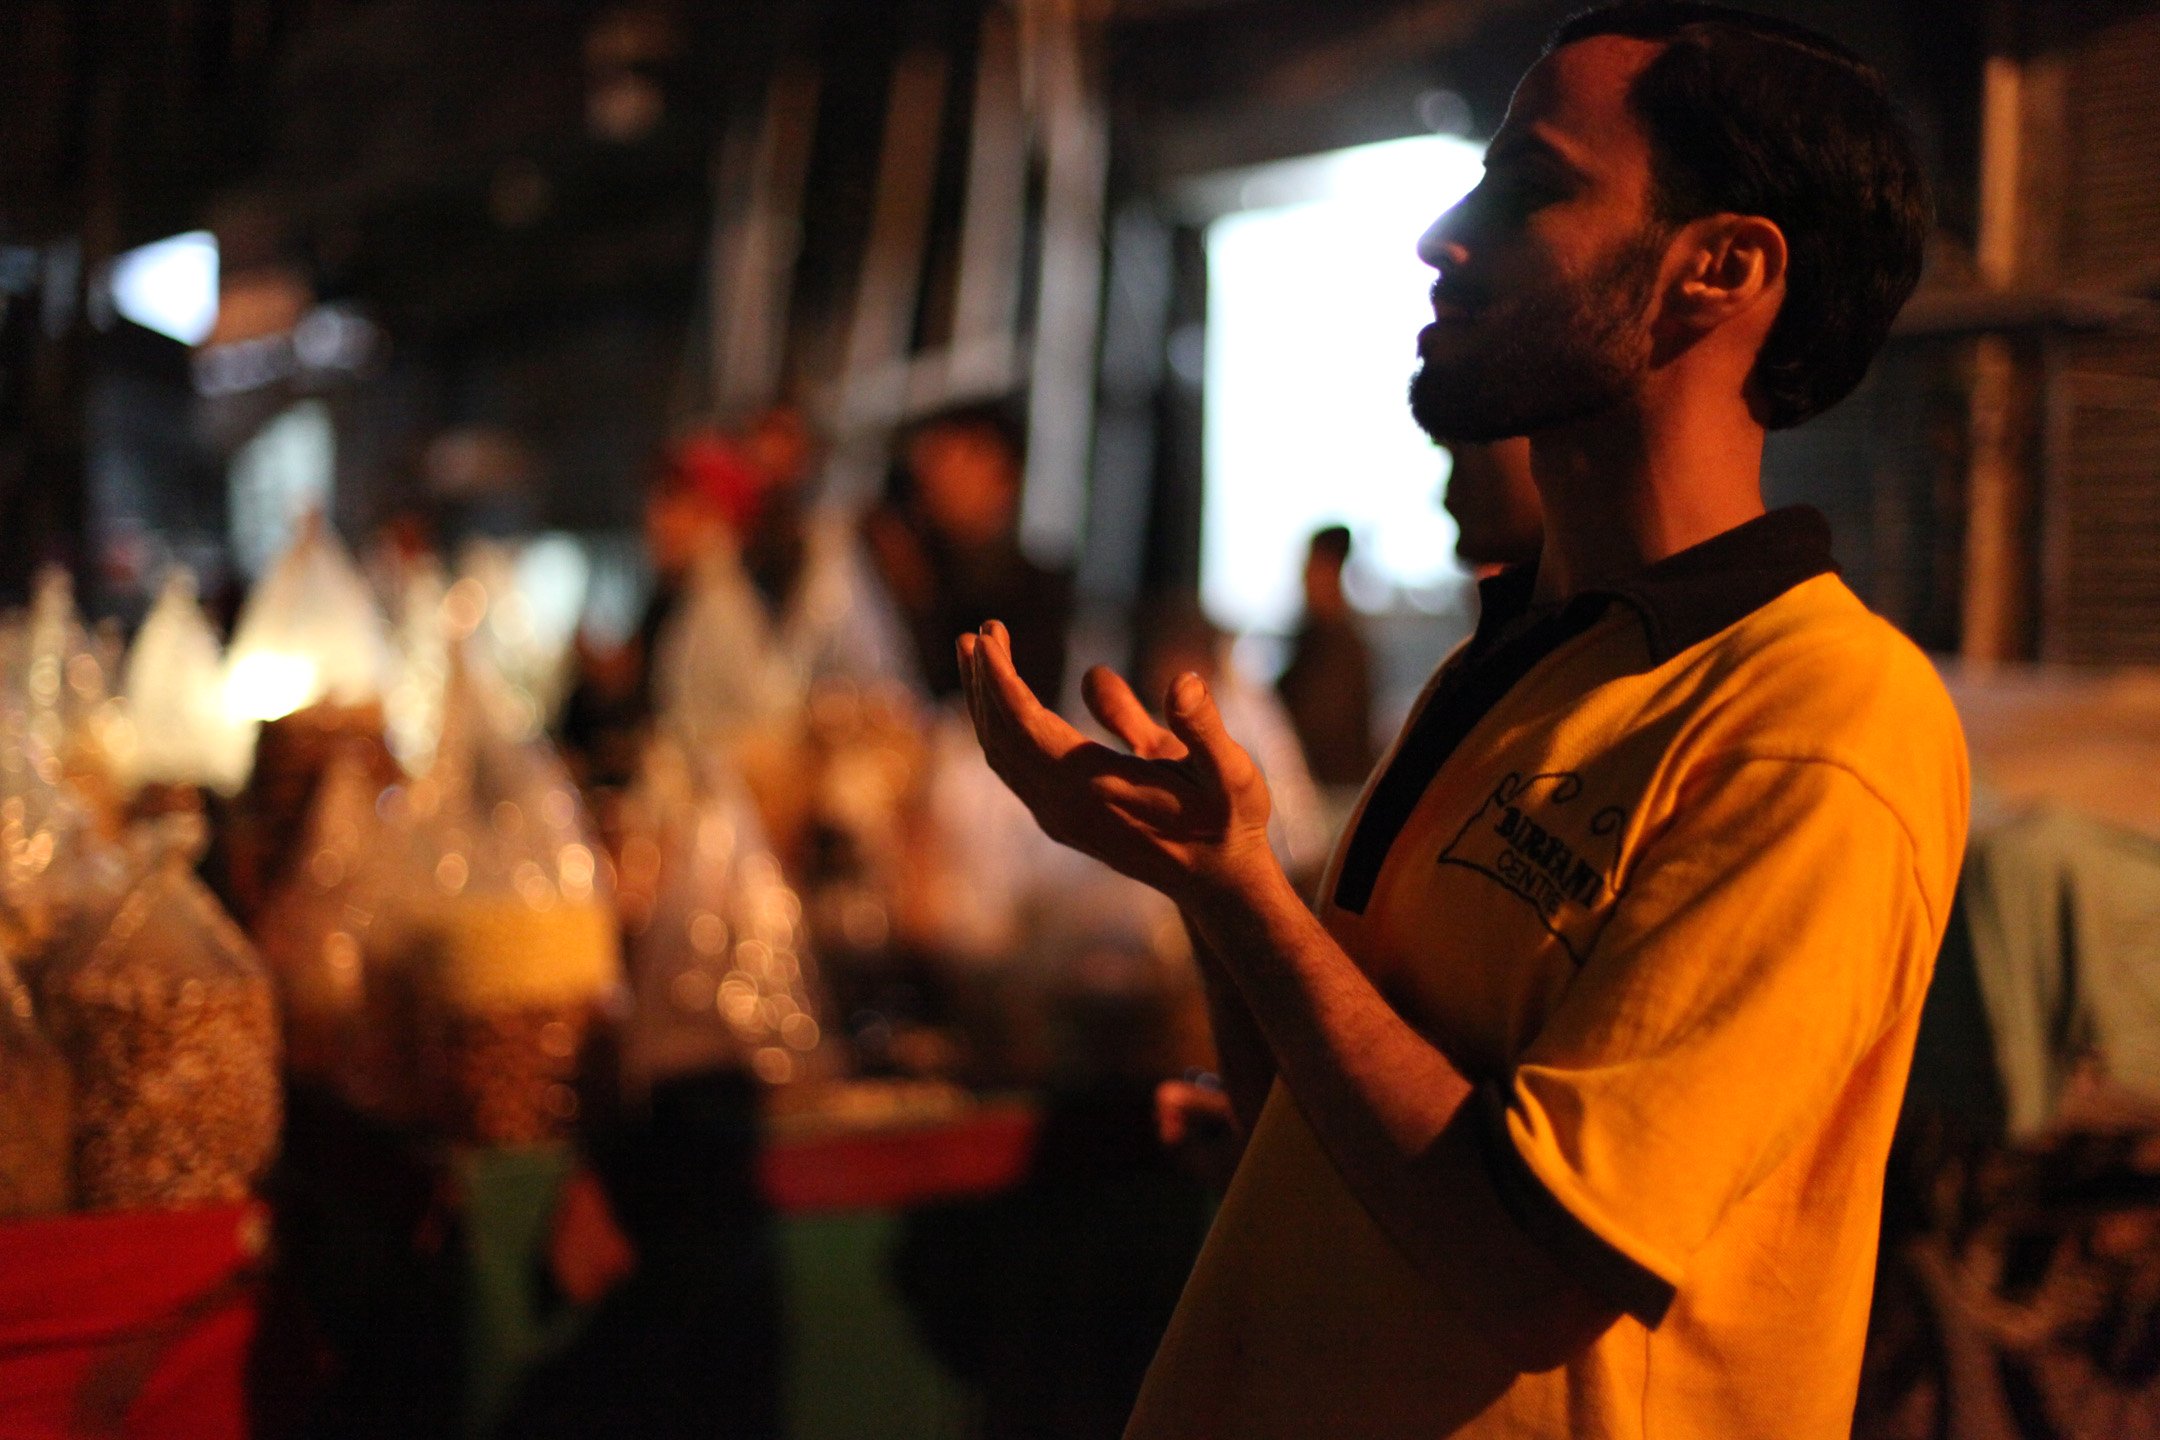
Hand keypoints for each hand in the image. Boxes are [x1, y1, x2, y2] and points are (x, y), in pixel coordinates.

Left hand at [955, 620, 1274, 903]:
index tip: (987, 634)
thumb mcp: (1231, 771)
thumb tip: (1182, 681)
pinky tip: (1003, 700)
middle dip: (985, 680)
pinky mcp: (1061, 820)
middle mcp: (1065, 806)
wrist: (1217, 882)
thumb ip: (1203, 727)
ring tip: (976, 652)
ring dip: (984, 703)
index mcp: (1096, 787)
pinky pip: (1014, 768)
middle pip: (1001, 735)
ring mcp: (1059, 817)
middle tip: (980, 631)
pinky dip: (999, 727)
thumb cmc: (1229, 821)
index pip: (1025, 724)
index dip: (1001, 678)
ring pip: (1001, 754)